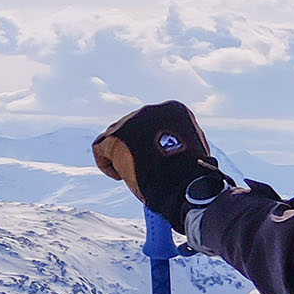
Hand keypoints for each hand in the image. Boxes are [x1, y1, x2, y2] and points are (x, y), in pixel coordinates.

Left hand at [92, 101, 231, 232]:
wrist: (183, 183)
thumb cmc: (191, 174)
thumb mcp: (192, 152)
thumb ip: (179, 146)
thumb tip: (171, 157)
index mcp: (175, 110)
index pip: (157, 123)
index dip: (155, 142)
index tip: (159, 158)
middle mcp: (151, 110)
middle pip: (135, 127)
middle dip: (137, 146)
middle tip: (144, 167)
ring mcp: (131, 121)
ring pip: (117, 135)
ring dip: (123, 155)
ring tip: (133, 174)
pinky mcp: (115, 137)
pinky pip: (101, 147)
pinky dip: (107, 163)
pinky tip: (119, 177)